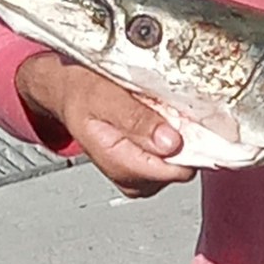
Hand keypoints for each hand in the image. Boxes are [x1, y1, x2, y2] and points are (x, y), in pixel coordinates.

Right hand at [16, 52, 195, 198]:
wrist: (70, 89)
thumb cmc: (82, 90)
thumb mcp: (104, 96)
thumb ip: (136, 120)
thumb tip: (171, 144)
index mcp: (116, 160)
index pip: (169, 171)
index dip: (189, 146)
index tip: (193, 121)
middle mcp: (129, 174)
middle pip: (180, 169)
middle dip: (186, 140)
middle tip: (174, 108)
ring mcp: (140, 172)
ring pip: (182, 164)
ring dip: (183, 138)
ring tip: (165, 111)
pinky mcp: (148, 165)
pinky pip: (177, 157)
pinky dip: (179, 137)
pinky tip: (166, 119)